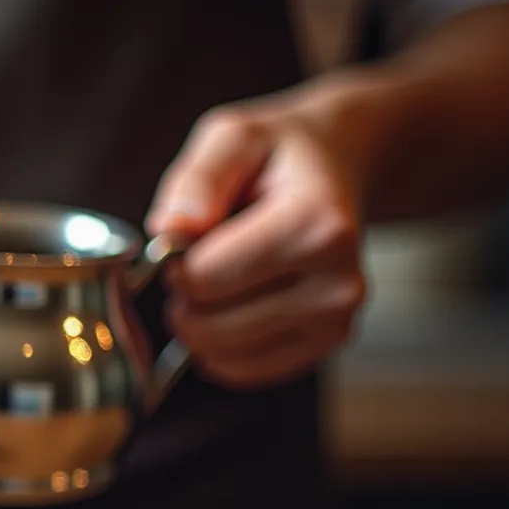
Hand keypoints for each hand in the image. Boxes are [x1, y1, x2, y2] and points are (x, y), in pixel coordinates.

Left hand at [145, 98, 366, 389]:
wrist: (339, 166)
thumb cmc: (279, 154)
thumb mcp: (232, 137)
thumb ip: (195, 180)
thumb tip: (169, 232)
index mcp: (318, 226)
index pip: (206, 278)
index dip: (176, 260)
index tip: (190, 235)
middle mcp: (338, 281)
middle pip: (210, 325)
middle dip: (186, 295)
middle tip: (202, 257)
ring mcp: (337, 320)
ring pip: (221, 354)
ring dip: (201, 321)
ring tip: (223, 276)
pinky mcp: (326, 345)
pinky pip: (242, 371)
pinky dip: (221, 345)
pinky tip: (235, 304)